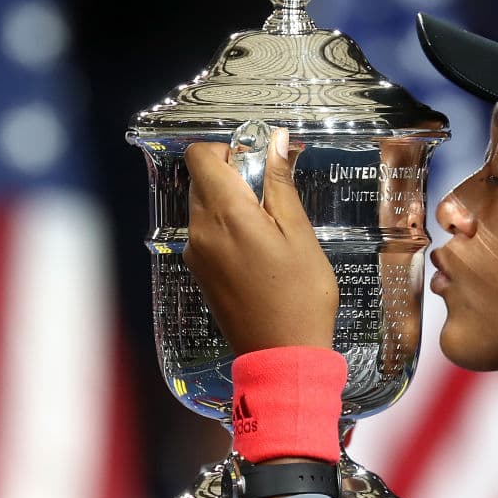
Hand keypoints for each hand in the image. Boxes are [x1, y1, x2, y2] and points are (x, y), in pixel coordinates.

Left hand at [183, 128, 338, 354]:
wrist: (282, 356)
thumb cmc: (300, 295)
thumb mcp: (299, 233)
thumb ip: (279, 184)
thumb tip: (274, 141)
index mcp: (224, 215)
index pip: (200, 156)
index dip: (229, 149)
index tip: (259, 163)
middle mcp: (199, 231)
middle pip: (202, 180)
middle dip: (234, 176)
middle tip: (273, 198)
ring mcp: (196, 254)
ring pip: (204, 207)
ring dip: (232, 203)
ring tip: (271, 229)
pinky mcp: (200, 273)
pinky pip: (207, 233)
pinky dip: (228, 228)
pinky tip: (260, 252)